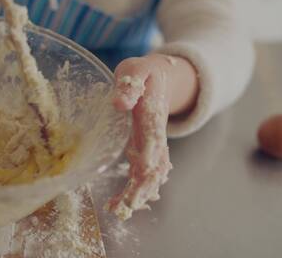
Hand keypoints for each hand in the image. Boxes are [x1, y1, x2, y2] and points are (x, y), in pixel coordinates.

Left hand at [106, 54, 198, 219]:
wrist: (162, 77)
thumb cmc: (143, 73)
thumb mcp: (135, 71)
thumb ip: (129, 86)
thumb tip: (120, 103)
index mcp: (152, 114)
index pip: (154, 136)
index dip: (150, 153)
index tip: (144, 168)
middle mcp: (156, 133)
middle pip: (156, 163)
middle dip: (143, 185)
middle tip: (127, 204)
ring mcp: (153, 143)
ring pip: (152, 173)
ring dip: (139, 192)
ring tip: (119, 209)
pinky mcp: (147, 148)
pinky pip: (146, 173)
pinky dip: (137, 188)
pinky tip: (122, 203)